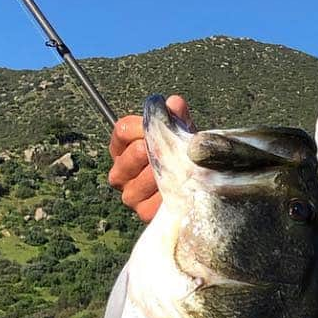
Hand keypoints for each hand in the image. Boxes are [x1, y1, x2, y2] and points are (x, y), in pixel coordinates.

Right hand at [107, 94, 192, 221]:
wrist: (196, 193)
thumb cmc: (184, 160)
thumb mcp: (182, 137)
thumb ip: (178, 119)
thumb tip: (174, 103)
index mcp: (123, 149)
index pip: (123, 131)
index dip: (145, 127)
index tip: (164, 128)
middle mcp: (120, 172)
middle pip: (132, 155)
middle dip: (156, 151)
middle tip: (174, 152)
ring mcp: (130, 195)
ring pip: (140, 180)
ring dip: (162, 175)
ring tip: (180, 171)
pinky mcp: (143, 214)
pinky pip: (151, 203)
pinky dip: (167, 195)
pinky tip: (180, 190)